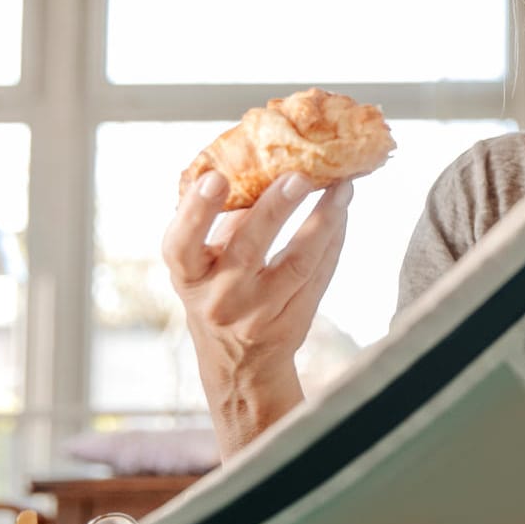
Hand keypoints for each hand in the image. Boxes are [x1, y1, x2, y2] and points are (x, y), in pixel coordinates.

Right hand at [161, 172, 352, 453]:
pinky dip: (334, 240)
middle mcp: (220, 298)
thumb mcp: (206, 262)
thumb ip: (226, 219)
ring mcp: (258, 314)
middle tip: (300, 175)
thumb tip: (263, 160)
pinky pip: (319, 274)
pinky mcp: (293, 321)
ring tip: (341, 187)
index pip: (181, 244)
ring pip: (298, 262)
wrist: (239, 363)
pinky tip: (343, 212)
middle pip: (248, 249)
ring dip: (323, 220)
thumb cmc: (218, 290)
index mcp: (189, 276)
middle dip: (275, 209)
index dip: (196, 211)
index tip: (215, 176)